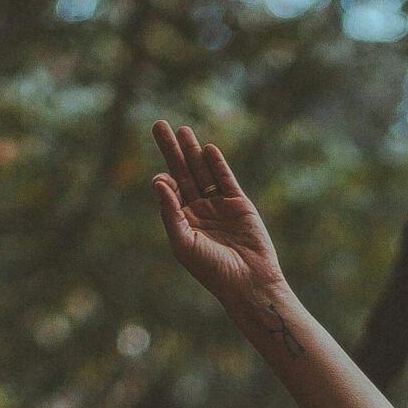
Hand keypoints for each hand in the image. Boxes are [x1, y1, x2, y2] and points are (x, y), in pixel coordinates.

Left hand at [151, 119, 286, 306]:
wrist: (249, 282)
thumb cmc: (213, 270)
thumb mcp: (184, 243)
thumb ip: (170, 213)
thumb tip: (158, 182)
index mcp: (183, 223)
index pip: (169, 192)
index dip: (164, 181)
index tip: (163, 178)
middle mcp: (199, 211)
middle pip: (182, 173)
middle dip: (171, 150)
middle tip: (159, 125)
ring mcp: (219, 206)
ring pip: (202, 171)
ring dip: (192, 151)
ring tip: (182, 130)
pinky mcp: (239, 204)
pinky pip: (225, 179)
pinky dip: (217, 164)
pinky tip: (207, 149)